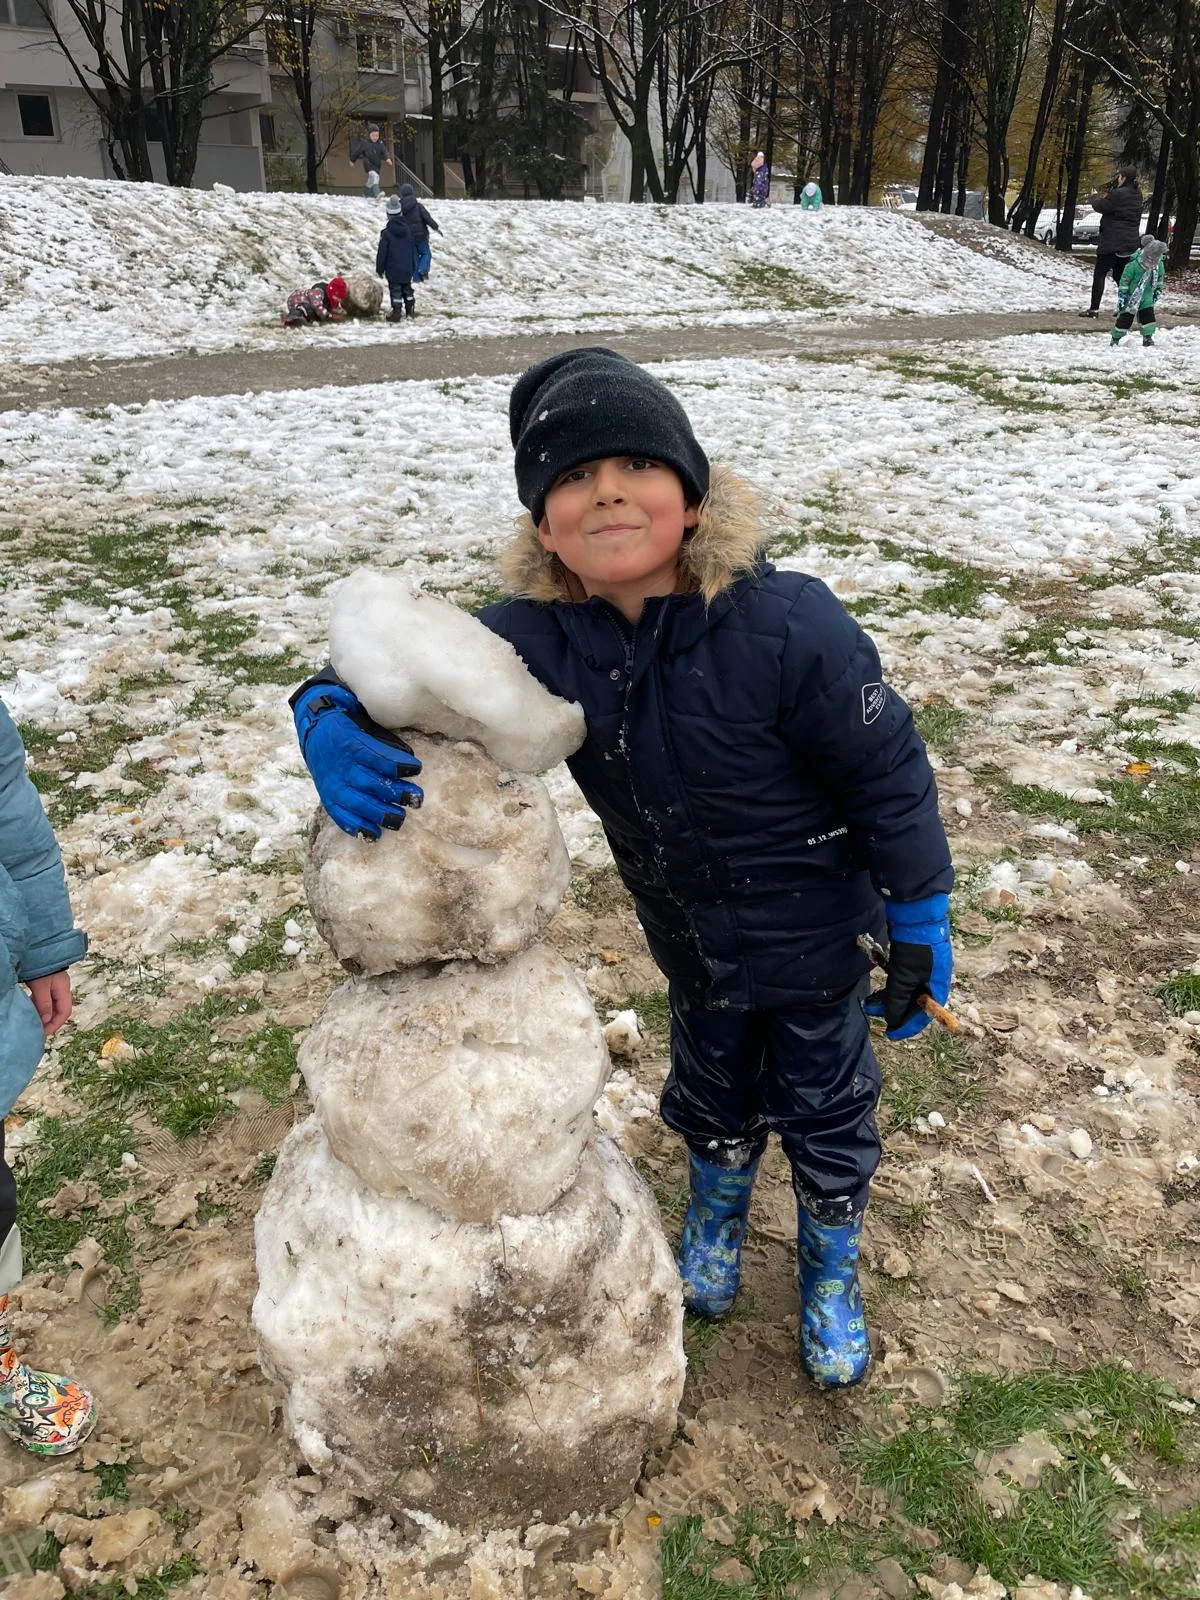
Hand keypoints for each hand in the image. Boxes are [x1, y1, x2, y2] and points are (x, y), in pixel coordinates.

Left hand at [25, 971, 71, 1035]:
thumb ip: (44, 1004)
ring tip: (35, 1020)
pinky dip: (41, 1006)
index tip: (45, 1032)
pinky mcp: (49, 985)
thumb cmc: (41, 968)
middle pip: (60, 1009)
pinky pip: (47, 999)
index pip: (65, 1011)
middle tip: (39, 1029)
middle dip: (50, 1021)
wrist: (38, 952)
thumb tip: (46, 1020)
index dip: (56, 1023)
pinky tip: (33, 1008)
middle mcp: (62, 989)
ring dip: (45, 1014)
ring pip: (53, 1005)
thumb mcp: (41, 987)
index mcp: (64, 990)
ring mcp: (56, 987)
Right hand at [293, 682, 422, 839]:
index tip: (415, 768)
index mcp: (354, 745)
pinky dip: (358, 827)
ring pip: (358, 803)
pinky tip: (374, 834)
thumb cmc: (350, 732)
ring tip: (400, 818)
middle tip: (416, 798)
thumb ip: (386, 746)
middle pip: (371, 784)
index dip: (398, 765)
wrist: (315, 733)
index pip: (378, 758)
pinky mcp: (329, 799)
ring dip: (381, 814)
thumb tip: (409, 762)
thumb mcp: (366, 729)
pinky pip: (342, 816)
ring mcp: (334, 785)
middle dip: (396, 793)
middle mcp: (343, 768)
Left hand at [864, 894, 951, 1041]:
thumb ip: (898, 1000)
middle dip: (893, 1012)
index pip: (922, 1016)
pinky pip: (902, 982)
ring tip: (869, 1003)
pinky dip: (890, 988)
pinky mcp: (913, 962)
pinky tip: (877, 991)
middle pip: (913, 1005)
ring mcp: (923, 972)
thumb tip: (892, 1020)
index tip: (890, 1035)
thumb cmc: (916, 947)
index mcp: (937, 990)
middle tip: (873, 1014)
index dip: (905, 1027)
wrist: (917, 915)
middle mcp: (932, 983)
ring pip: (905, 993)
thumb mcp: (905, 977)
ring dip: (888, 1000)